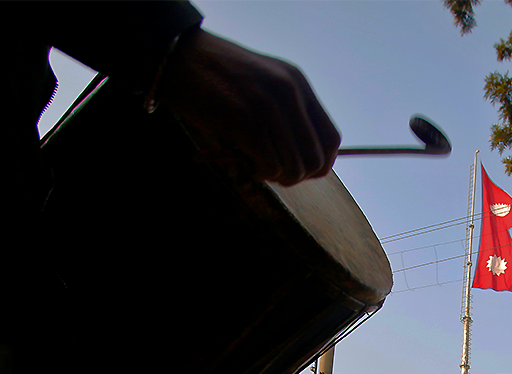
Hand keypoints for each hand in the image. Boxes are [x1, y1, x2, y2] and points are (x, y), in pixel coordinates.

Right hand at [160, 29, 339, 185]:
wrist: (180, 59)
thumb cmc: (217, 80)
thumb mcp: (262, 86)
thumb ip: (285, 114)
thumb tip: (299, 161)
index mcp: (298, 83)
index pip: (331, 139)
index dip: (319, 164)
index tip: (297, 170)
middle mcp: (290, 93)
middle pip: (315, 160)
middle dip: (295, 176)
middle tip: (271, 170)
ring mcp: (270, 107)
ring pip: (294, 168)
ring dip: (274, 176)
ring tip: (254, 163)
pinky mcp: (247, 122)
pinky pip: (271, 166)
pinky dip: (260, 173)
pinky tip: (245, 162)